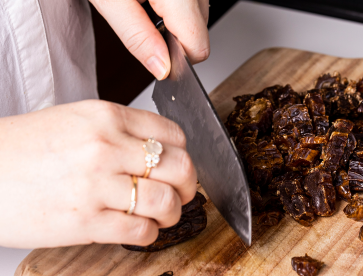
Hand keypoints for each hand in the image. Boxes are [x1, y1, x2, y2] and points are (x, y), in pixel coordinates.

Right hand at [0, 100, 196, 247]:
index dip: (183, 154)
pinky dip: (150, 233)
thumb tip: (160, 150)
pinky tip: (140, 229)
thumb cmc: (24, 149)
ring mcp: (97, 185)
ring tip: (163, 214)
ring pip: (166, 201)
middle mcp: (105, 147)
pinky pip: (141, 230)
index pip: (173, 135)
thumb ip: (120, 130)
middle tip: (182, 192)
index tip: (178, 165)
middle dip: (189, 184)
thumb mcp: (75, 120)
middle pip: (180, 166)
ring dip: (173, 212)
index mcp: (106, 116)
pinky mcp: (86, 222)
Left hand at [89, 0, 209, 79]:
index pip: (198, 49)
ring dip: (173, 23)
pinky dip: (175, 8)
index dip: (174, 58)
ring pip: (198, 21)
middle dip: (172, 40)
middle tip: (139, 19)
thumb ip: (136, 37)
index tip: (151, 51)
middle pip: (200, 36)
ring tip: (143, 3)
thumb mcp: (109, 0)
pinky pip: (192, 5)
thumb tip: (162, 70)